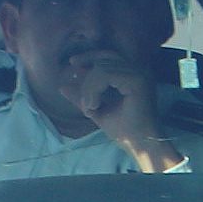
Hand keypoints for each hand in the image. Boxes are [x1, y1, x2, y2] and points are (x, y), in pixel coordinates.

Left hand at [68, 49, 182, 172]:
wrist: (140, 145)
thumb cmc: (124, 131)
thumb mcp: (97, 110)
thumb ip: (83, 97)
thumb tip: (62, 86)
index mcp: (131, 74)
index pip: (108, 56)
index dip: (89, 56)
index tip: (72, 63)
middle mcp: (138, 70)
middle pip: (102, 61)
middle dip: (87, 81)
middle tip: (85, 105)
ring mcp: (139, 74)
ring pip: (102, 68)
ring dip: (89, 88)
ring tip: (90, 108)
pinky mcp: (137, 81)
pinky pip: (107, 74)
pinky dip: (94, 89)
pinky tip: (94, 106)